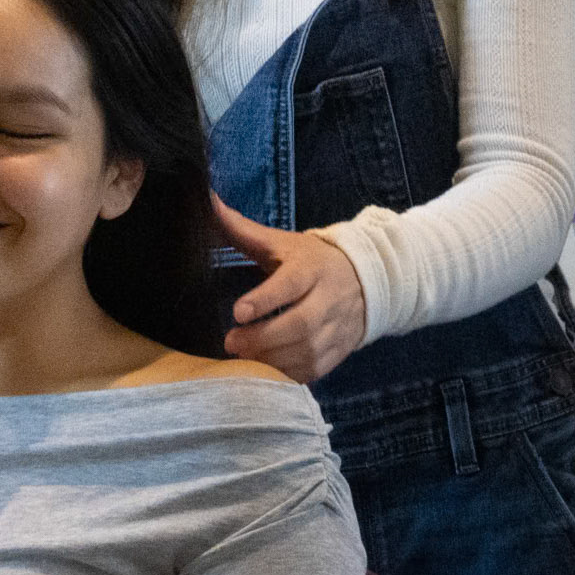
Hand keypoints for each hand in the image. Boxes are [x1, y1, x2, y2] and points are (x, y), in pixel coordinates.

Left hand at [214, 195, 366, 383]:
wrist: (365, 281)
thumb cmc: (311, 259)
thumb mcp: (281, 242)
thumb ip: (243, 229)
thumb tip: (208, 201)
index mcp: (312, 268)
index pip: (291, 284)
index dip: (265, 299)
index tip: (237, 312)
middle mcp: (329, 299)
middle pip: (301, 324)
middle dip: (264, 337)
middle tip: (231, 342)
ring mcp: (338, 327)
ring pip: (309, 351)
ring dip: (273, 359)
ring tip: (242, 357)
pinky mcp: (340, 350)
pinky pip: (316, 369)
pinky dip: (289, 373)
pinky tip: (265, 370)